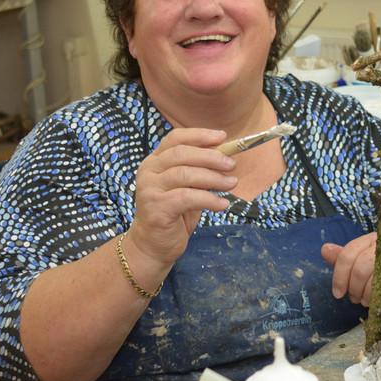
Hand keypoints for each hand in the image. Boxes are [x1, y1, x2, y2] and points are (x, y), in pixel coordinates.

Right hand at [129, 128, 237, 266]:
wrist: (153, 245)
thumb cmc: (174, 213)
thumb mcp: (188, 187)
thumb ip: (199, 171)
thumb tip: (226, 156)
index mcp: (155, 161)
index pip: (176, 138)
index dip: (200, 135)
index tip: (223, 137)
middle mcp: (149, 171)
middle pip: (182, 154)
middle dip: (211, 157)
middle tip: (232, 165)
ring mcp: (149, 189)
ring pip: (185, 174)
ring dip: (213, 178)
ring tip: (232, 184)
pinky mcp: (156, 208)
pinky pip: (187, 198)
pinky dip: (209, 199)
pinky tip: (222, 204)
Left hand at [322, 233, 380, 306]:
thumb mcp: (366, 258)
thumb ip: (346, 257)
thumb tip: (325, 250)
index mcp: (372, 239)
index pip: (349, 253)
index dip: (340, 275)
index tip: (338, 292)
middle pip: (362, 267)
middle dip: (354, 287)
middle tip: (355, 298)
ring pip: (377, 279)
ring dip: (368, 296)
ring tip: (367, 301)